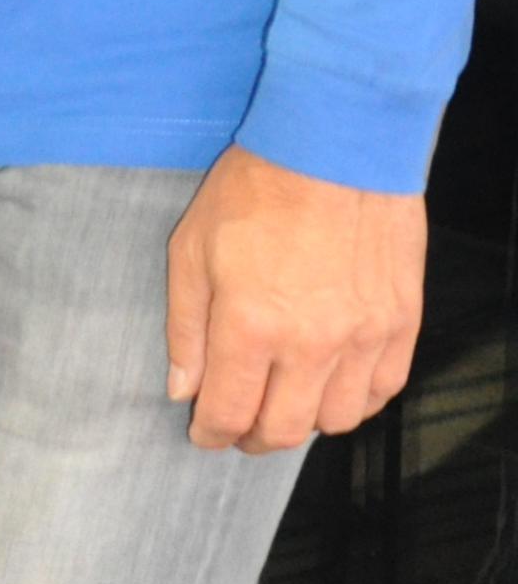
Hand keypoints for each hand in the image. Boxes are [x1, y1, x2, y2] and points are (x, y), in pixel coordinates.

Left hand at [166, 143, 425, 453]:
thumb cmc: (255, 189)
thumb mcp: (192, 250)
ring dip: (306, 422)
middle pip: (283, 430)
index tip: (204, 432)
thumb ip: (186, 328)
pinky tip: (334, 384)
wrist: (334, 145)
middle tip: (242, 427)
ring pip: (336, 420)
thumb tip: (182, 389)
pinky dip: (356, 400)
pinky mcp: (400, 321)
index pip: (228, 413)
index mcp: (249, 326)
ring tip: (288, 402)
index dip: (211, 434)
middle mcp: (309, 342)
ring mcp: (362, 335)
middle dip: (254, 439)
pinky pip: (382, 390)